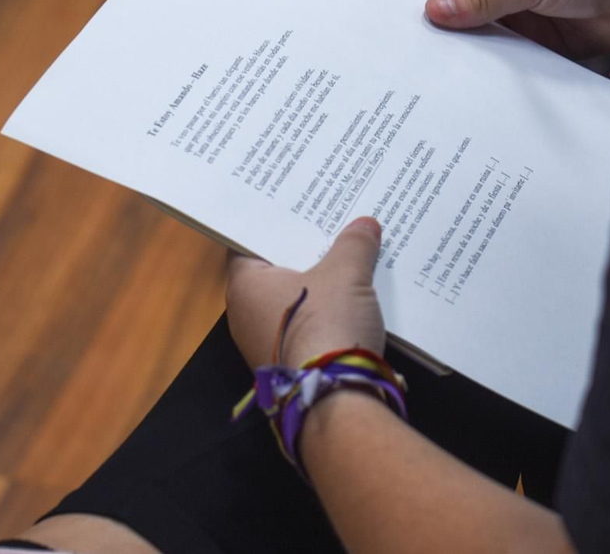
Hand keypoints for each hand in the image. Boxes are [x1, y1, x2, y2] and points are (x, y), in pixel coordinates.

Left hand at [226, 218, 386, 369]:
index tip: (295, 211)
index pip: (249, 244)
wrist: (336, 398)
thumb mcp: (346, 274)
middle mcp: (243, 316)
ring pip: (291, 303)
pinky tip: (349, 301)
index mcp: (244, 286)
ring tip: (346, 259)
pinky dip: (321, 314)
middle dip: (302, 255)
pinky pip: (303, 327)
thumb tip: (365, 224)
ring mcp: (263, 345)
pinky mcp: (287, 366)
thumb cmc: (327, 323)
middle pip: (273, 273)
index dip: (273, 226)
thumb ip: (354, 244)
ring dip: (315, 287)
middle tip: (328, 228)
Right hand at [394, 0, 609, 59]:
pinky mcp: (532, 40)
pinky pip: (496, 53)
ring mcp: (514, 7)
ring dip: (453, 44)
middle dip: (425, 14)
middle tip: (399, 42)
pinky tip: (464, 81)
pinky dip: (481, 65)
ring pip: (470, 27)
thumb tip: (433, 12)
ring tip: (424, 68)